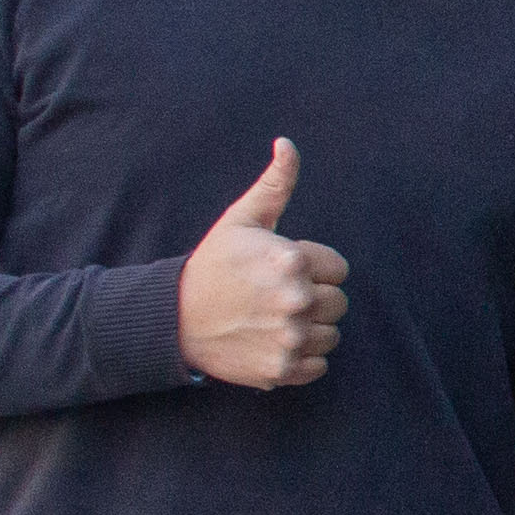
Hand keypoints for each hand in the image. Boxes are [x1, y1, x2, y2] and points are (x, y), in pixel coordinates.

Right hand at [178, 138, 346, 387]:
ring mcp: (288, 339)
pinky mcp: (281, 369)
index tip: (284, 270)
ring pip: (331, 335)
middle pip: (338, 304)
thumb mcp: (242, 219)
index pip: (339, 270)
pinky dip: (302, 359)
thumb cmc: (214, 264)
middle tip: (277, 296)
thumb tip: (286, 144)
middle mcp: (295, 301)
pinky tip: (273, 342)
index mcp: (293, 261)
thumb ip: (276, 184)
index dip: (314, 268)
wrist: (174, 318)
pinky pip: (319, 366)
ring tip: (275, 319)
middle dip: (314, 298)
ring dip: (310, 329)